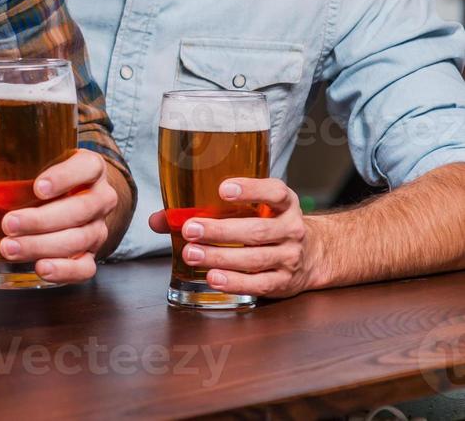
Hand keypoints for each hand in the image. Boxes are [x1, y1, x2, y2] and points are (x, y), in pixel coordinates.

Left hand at [0, 149, 118, 283]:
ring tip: (10, 248)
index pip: (86, 167)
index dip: (65, 177)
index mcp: (88, 168)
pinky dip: (64, 270)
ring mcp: (99, 227)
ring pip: (79, 238)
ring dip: (42, 245)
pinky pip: (85, 267)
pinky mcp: (93, 254)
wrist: (69, 201)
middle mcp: (99, 197)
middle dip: (41, 219)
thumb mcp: (21, 175)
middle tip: (9, 224)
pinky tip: (40, 268)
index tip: (38, 187)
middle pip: (79, 209)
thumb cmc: (40, 183)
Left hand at [146, 177, 317, 298]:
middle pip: (257, 230)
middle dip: (220, 231)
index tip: (223, 189)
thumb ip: (205, 210)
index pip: (274, 192)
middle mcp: (291, 229)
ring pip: (255, 258)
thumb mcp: (249, 210)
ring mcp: (290, 257)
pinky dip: (235, 282)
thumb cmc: (266, 224)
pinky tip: (213, 278)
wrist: (312, 255)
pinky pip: (259, 283)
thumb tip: (159, 220)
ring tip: (192, 254)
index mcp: (283, 203)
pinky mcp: (284, 282)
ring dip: (221, 257)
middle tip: (190, 230)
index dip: (251, 189)